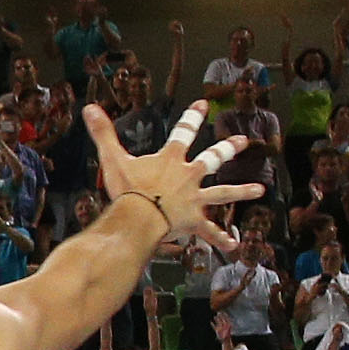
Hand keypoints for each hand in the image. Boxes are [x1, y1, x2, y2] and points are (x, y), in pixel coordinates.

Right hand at [82, 108, 259, 248]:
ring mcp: (194, 199)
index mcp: (170, 160)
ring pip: (223, 194)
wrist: (139, 218)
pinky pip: (209, 231)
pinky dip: (220, 238)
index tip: (202, 105)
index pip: (183, 133)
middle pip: (212, 159)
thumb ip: (103, 133)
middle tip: (243, 141)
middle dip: (227, 149)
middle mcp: (188, 176)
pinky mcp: (193, 221)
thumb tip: (89, 108)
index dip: (192, 117)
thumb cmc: (126, 190)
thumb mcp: (113, 159)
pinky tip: (233, 244)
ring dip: (241, 191)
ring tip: (259, 190)